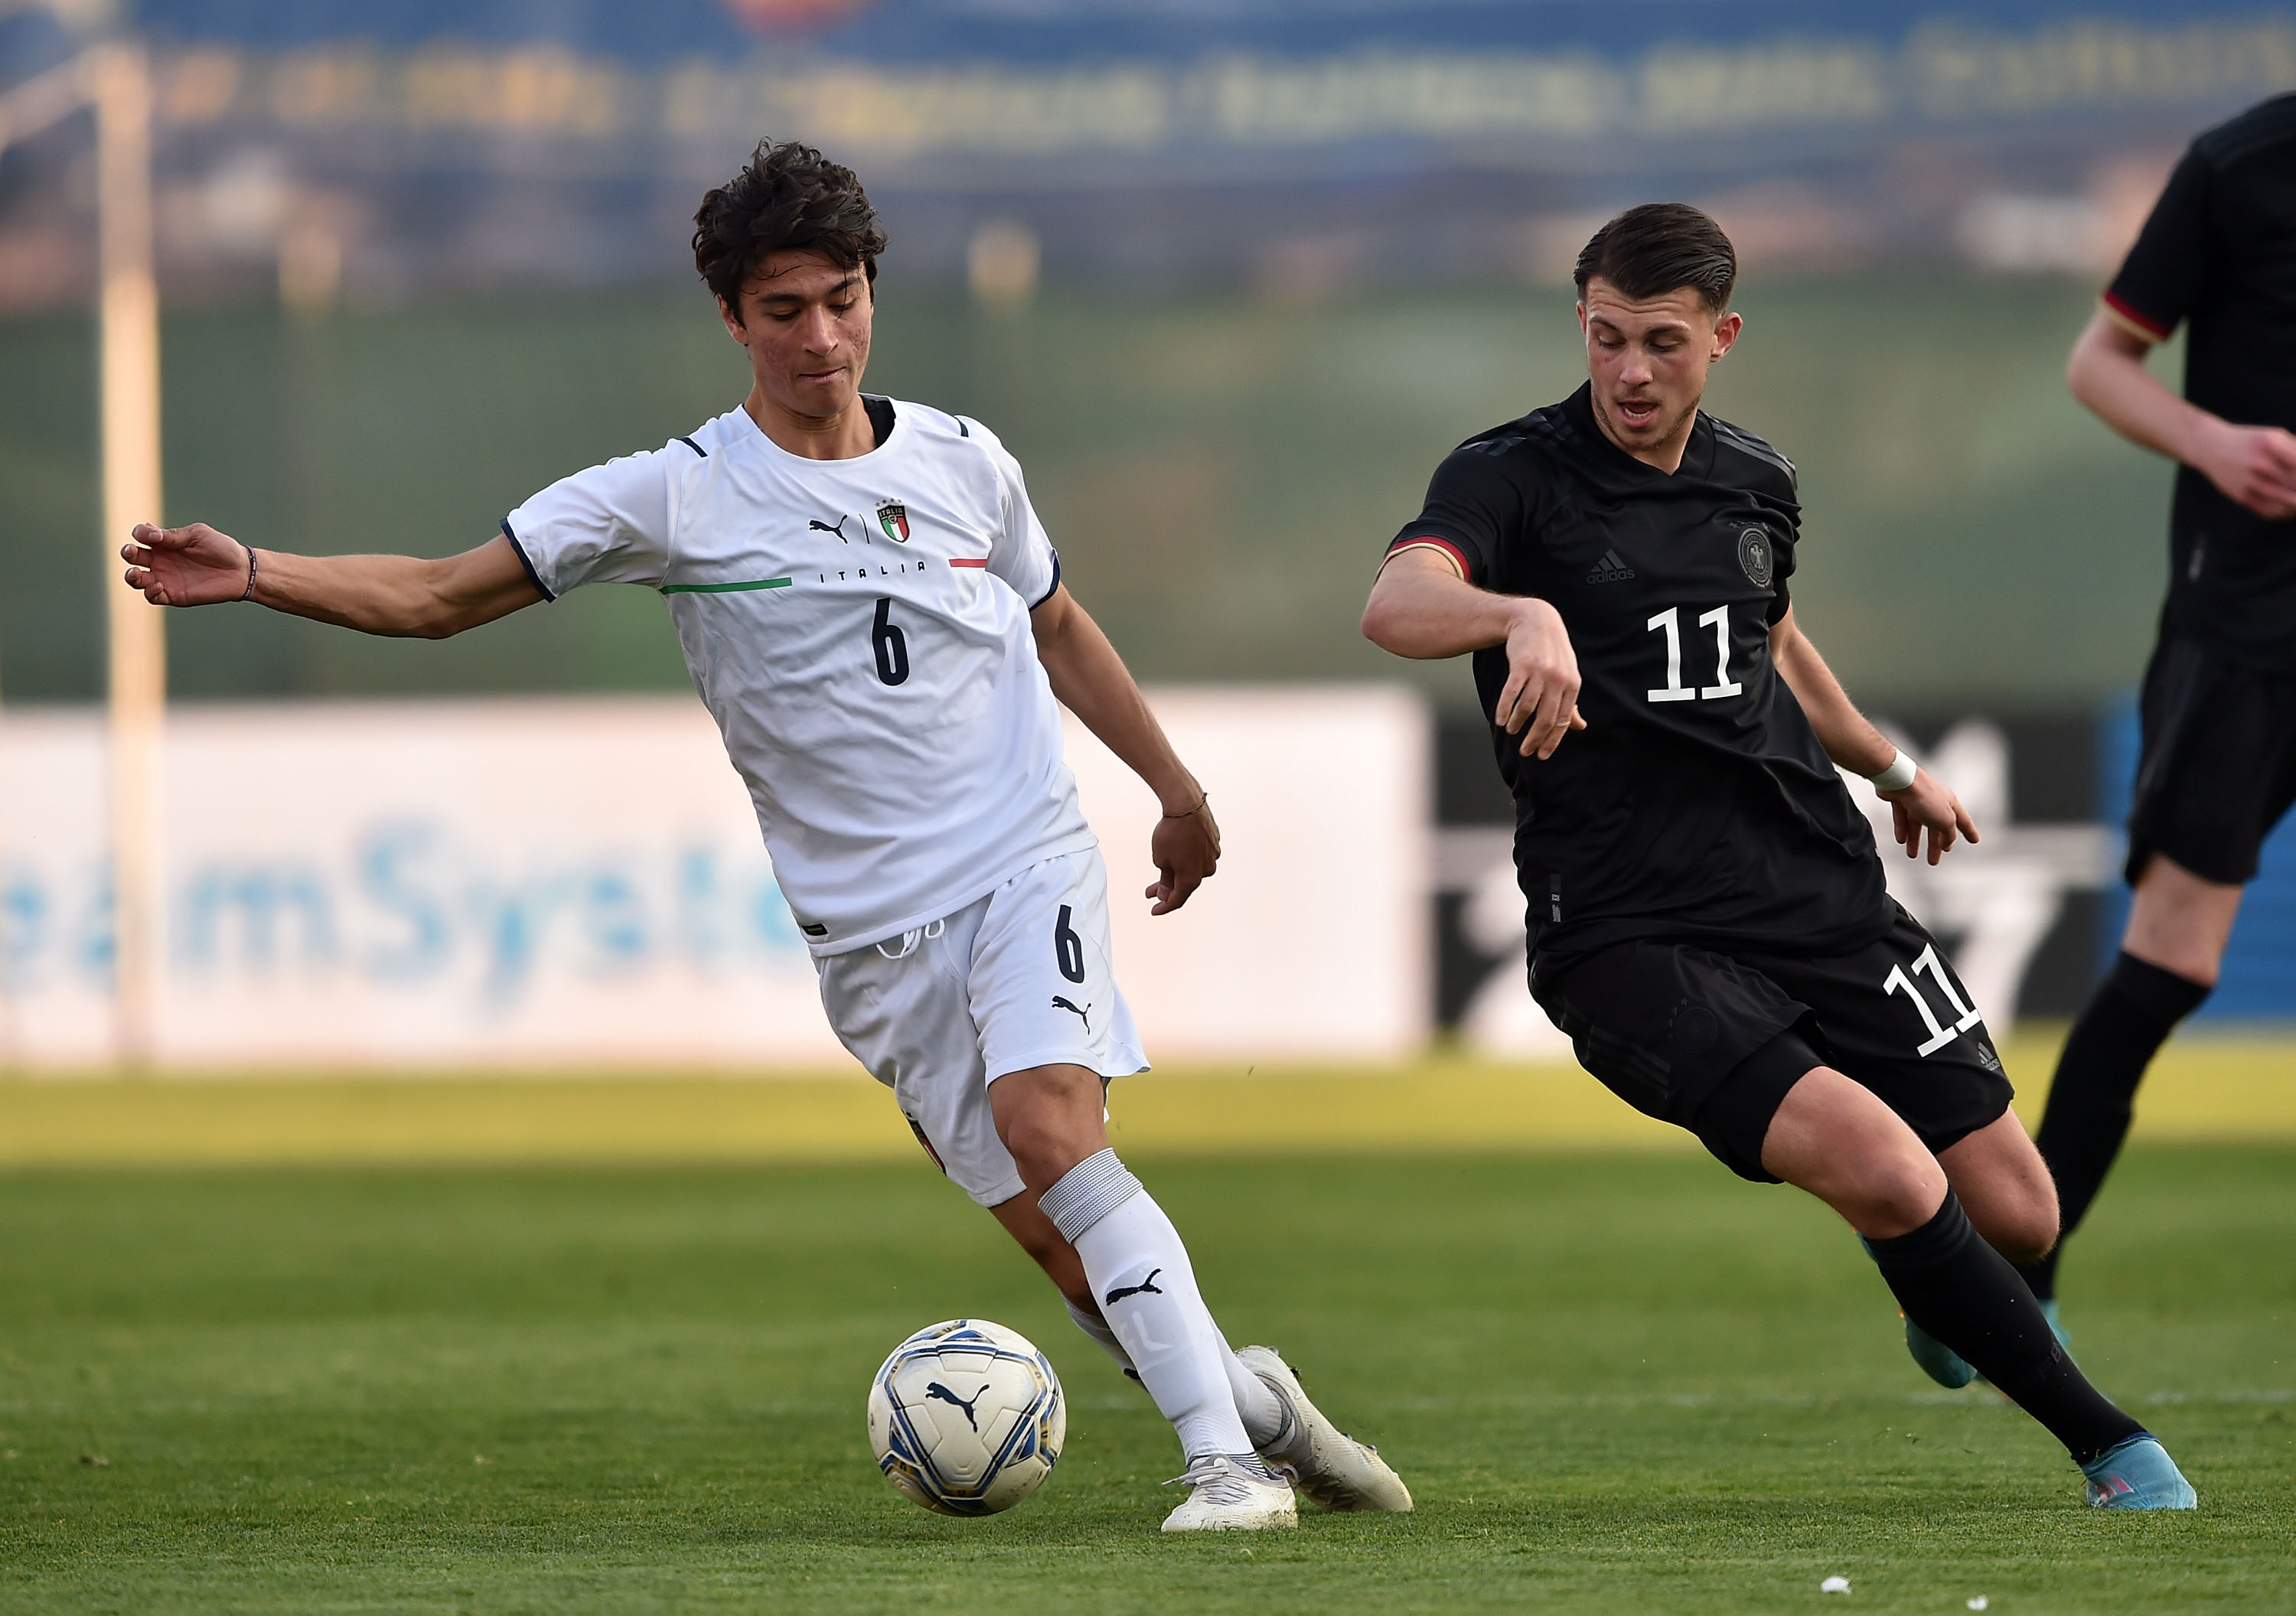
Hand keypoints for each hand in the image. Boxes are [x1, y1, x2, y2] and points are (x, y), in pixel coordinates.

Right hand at [121, 522, 253, 605]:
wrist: (241, 571)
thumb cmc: (221, 549)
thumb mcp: (197, 535)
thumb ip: (173, 535)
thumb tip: (147, 532)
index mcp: (165, 542)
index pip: (141, 536)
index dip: (140, 533)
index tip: (154, 535)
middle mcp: (162, 559)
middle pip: (133, 556)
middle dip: (127, 553)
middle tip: (131, 552)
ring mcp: (165, 577)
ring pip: (137, 579)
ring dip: (131, 576)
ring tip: (137, 573)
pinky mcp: (173, 594)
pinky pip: (152, 596)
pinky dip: (149, 592)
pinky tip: (159, 585)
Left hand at [1145, 794, 1219, 914]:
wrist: (1186, 804)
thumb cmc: (1171, 832)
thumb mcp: (1161, 859)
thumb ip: (1165, 879)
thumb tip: (1165, 894)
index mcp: (1192, 879)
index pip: (1177, 899)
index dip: (1164, 907)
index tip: (1153, 910)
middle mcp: (1206, 870)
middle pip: (1185, 885)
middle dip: (1167, 889)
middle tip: (1151, 893)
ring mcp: (1212, 856)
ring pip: (1194, 869)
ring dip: (1178, 872)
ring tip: (1162, 869)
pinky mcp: (1214, 842)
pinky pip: (1199, 855)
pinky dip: (1188, 857)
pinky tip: (1177, 852)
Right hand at [1494, 598, 1586, 759]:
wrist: (1536, 620)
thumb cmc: (1553, 652)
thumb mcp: (1568, 675)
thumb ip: (1571, 702)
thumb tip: (1579, 726)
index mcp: (1573, 684)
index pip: (1563, 720)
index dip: (1552, 740)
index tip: (1541, 754)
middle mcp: (1558, 679)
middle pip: (1546, 718)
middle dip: (1535, 739)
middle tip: (1526, 751)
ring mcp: (1540, 672)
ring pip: (1527, 707)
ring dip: (1517, 723)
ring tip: (1511, 730)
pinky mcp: (1521, 665)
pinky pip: (1511, 693)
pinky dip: (1504, 709)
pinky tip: (1500, 719)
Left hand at [1883, 768, 1978, 865]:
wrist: (1900, 781)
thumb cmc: (1925, 797)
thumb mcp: (1945, 820)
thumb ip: (1949, 833)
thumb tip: (1947, 842)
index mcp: (1950, 804)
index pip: (1963, 821)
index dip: (1969, 832)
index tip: (1975, 841)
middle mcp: (1935, 802)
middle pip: (1937, 827)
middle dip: (1936, 845)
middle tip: (1934, 861)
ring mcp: (1917, 800)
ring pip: (1917, 824)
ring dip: (1915, 840)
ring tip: (1912, 855)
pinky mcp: (1900, 799)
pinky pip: (1902, 818)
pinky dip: (1902, 829)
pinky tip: (1901, 840)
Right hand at [2194, 419, 2295, 519]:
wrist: (2209, 447)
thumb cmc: (2249, 440)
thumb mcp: (2273, 435)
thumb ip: (2295, 448)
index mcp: (2270, 444)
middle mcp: (2258, 463)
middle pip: (2294, 483)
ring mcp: (2248, 481)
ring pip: (2283, 500)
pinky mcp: (2240, 495)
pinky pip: (2267, 510)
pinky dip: (2283, 513)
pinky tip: (2290, 511)